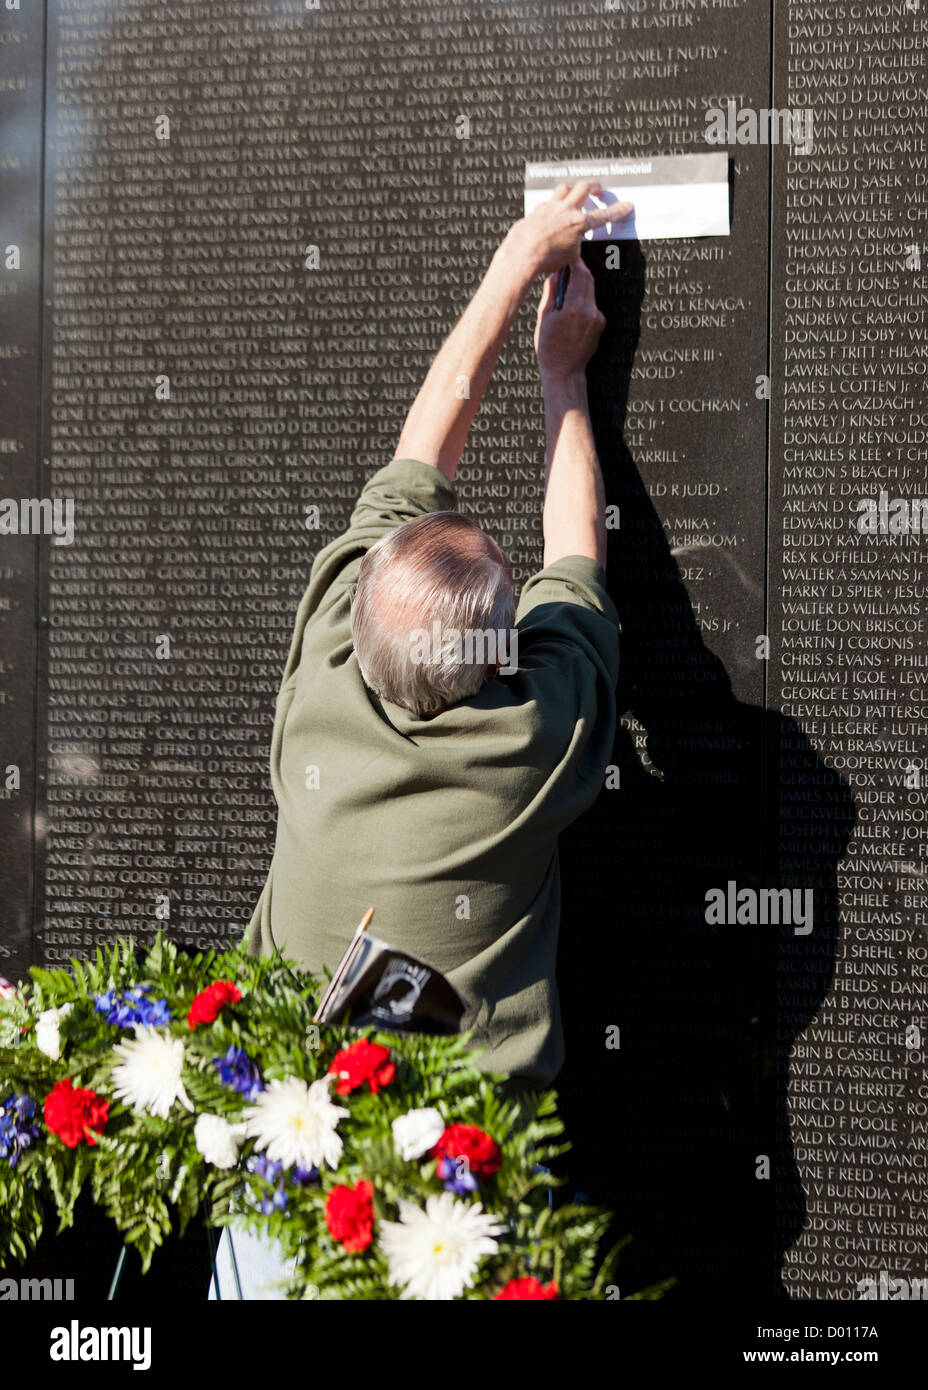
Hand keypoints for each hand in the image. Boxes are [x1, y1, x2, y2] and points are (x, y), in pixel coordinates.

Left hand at [509, 181, 633, 277]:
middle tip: (599, 190)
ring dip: (572, 190)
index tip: (626, 205)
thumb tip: (574, 244)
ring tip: (575, 195)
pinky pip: (547, 202)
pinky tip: (551, 215)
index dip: (618, 210)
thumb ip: (576, 244)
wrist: (521, 255)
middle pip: (585, 187)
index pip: (604, 215)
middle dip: (595, 187)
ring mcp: (550, 207)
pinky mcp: (537, 210)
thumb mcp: (570, 256)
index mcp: (579, 223)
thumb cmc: (545, 259)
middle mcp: (566, 210)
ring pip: (564, 188)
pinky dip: (553, 206)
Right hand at [533, 256, 605, 377]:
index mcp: (574, 307)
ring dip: (579, 285)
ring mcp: (597, 318)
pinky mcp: (600, 324)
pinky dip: (582, 300)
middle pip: (588, 279)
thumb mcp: (544, 317)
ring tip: (565, 290)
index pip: (580, 273)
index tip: (566, 258)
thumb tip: (555, 273)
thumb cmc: (549, 348)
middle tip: (566, 268)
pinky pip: (592, 304)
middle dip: (578, 271)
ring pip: (590, 291)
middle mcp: (590, 311)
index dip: (574, 262)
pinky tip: (570, 309)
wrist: (565, 372)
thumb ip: (551, 292)